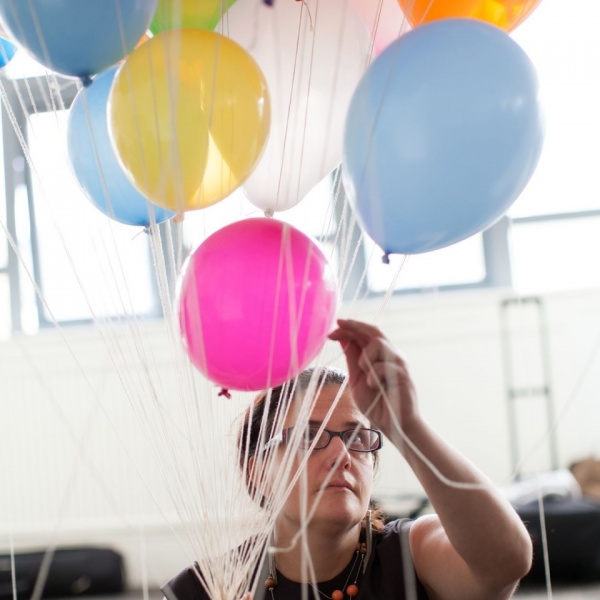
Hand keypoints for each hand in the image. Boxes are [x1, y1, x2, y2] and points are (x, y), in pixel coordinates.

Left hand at [328, 319, 418, 437]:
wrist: (393, 425)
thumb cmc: (376, 403)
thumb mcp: (357, 379)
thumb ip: (353, 359)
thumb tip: (343, 338)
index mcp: (379, 356)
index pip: (365, 335)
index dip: (349, 329)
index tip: (332, 329)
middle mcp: (390, 355)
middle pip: (374, 331)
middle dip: (355, 326)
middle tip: (339, 324)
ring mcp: (398, 363)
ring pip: (379, 344)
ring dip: (365, 356)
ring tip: (364, 372)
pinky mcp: (403, 374)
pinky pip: (384, 365)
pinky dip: (374, 375)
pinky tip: (374, 386)